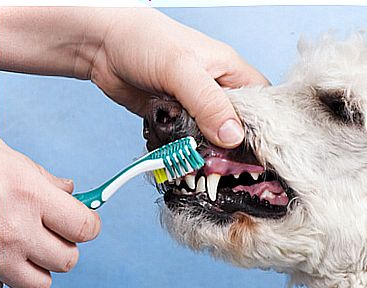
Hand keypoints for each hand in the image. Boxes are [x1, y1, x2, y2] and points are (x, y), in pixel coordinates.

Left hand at [0, 8, 269, 147]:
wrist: (102, 46)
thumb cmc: (146, 41)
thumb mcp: (182, 69)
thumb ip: (208, 103)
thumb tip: (232, 137)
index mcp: (230, 72)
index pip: (261, 104)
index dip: (264, 127)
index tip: (260, 154)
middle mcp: (216, 91)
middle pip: (236, 127)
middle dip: (231, 148)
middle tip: (225, 167)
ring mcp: (194, 107)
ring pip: (210, 138)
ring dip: (203, 152)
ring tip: (199, 166)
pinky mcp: (175, 119)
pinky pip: (186, 141)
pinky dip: (183, 150)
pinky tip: (180, 158)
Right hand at [0, 139, 100, 287]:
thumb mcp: (11, 161)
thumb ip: (46, 181)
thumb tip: (72, 192)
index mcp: (29, 197)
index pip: (85, 228)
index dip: (89, 226)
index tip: (85, 224)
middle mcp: (12, 231)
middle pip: (68, 260)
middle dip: (64, 247)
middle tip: (51, 234)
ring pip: (39, 285)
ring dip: (38, 268)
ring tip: (25, 249)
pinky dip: (3, 277)